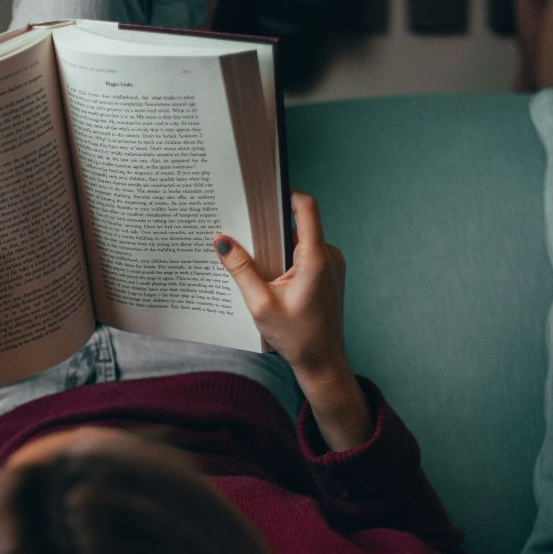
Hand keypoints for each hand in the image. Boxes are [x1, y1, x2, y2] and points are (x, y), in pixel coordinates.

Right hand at [215, 191, 372, 450]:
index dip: (286, 192)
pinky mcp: (330, 273)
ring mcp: (332, 264)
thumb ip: (240, 269)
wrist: (323, 362)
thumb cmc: (295, 337)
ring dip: (279, 242)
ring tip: (254, 252)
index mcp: (316, 259)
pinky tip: (269, 271)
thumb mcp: (260, 304)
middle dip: (273, 221)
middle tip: (246, 222)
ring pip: (304, 238)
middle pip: (301, 221)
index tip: (263, 190)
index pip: (306, 207)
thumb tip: (220, 240)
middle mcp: (329, 256)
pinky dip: (288, 256)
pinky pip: (308, 253)